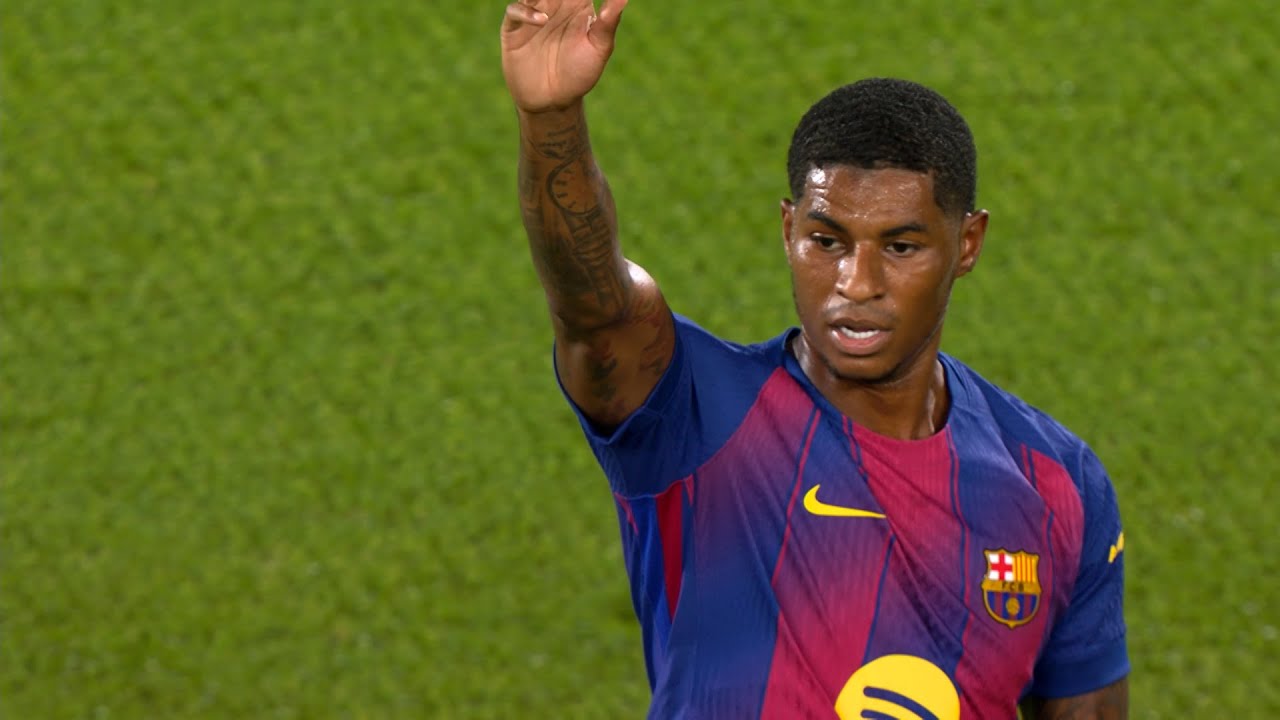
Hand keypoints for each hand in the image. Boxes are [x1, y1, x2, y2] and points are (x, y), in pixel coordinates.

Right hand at [501, 0, 628, 113]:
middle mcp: (553, 5)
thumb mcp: (600, 48)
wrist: (553, 102)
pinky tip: (542, 20)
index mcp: (576, 4)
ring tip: (549, 1)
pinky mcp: (514, 30)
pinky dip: (525, 11)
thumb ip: (609, 21)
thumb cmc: (580, 74)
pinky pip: (515, 10)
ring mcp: (532, 16)